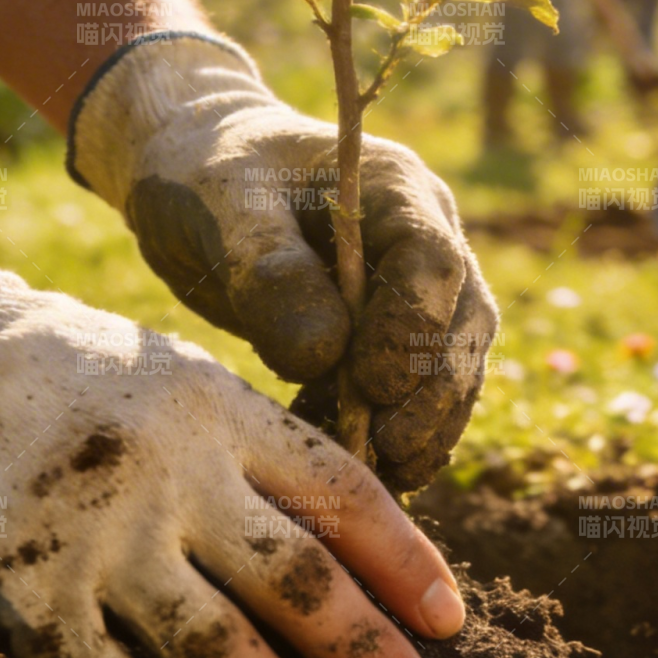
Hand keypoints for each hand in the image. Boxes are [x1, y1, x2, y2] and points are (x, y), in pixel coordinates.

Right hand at [0, 177, 466, 657]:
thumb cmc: (50, 363)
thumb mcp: (167, 372)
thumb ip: (241, 443)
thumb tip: (327, 531)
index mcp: (218, 408)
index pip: (342, 492)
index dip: (405, 560)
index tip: (449, 616)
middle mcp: (175, 474)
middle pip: (299, 578)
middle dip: (367, 652)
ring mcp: (102, 539)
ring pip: (219, 647)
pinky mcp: (29, 598)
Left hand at [69, 33, 497, 491]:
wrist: (196, 181)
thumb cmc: (207, 180)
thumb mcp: (224, 211)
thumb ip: (271, 274)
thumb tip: (326, 356)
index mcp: (396, 187)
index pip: (433, 261)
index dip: (413, 329)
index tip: (371, 387)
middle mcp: (429, 234)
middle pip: (461, 322)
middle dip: (430, 395)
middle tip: (386, 455)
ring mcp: (420, 286)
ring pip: (452, 365)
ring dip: (424, 425)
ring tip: (377, 476)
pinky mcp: (396, 332)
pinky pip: (418, 390)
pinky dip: (396, 432)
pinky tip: (356, 467)